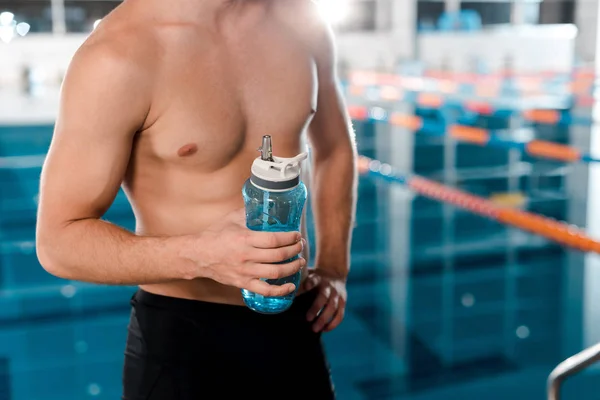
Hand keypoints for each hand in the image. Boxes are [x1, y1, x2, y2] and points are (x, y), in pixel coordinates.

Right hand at [185, 209, 305, 296]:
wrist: (198, 255)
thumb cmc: (214, 235)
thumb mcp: (231, 219)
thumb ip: (249, 212)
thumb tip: (265, 205)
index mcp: (245, 239)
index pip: (274, 240)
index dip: (290, 238)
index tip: (297, 235)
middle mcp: (246, 256)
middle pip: (278, 256)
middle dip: (295, 250)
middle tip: (300, 246)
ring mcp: (245, 272)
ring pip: (275, 273)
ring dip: (292, 268)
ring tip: (300, 262)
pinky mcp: (243, 283)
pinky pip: (265, 290)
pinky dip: (280, 290)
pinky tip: (290, 286)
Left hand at [304, 269, 346, 332]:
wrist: (334, 273)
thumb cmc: (315, 278)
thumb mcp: (308, 275)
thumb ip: (299, 283)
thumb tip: (284, 294)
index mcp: (318, 278)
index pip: (314, 279)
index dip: (310, 282)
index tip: (306, 286)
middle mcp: (329, 286)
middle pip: (324, 297)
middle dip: (316, 308)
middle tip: (308, 319)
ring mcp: (337, 295)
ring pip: (333, 308)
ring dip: (324, 319)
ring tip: (315, 329)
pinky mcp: (343, 302)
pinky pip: (340, 315)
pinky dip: (333, 323)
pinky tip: (324, 329)